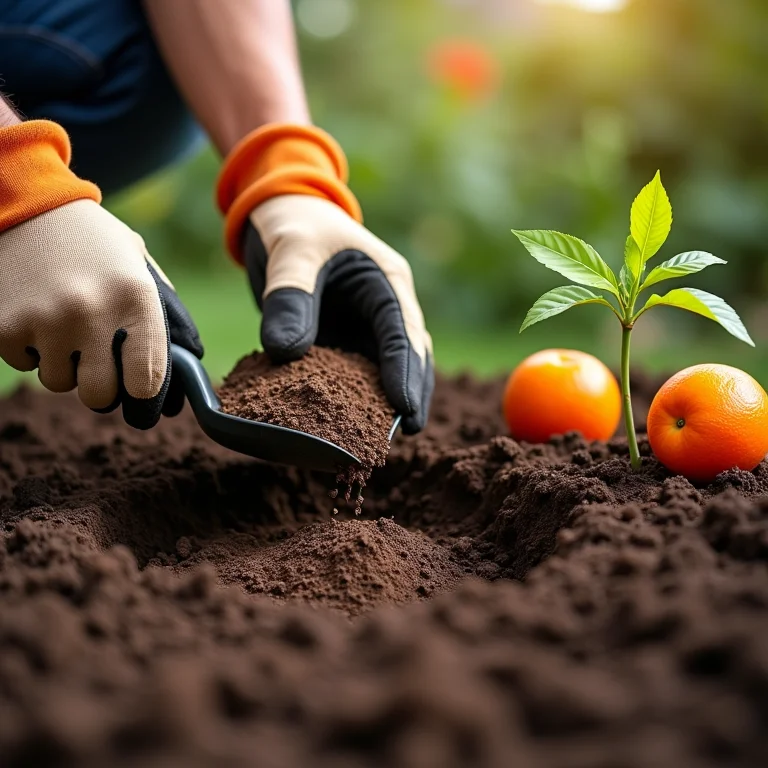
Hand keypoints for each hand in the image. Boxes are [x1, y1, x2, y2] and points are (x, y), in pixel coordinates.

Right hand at [0, 199, 202, 428]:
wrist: (27, 205)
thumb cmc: (95, 242)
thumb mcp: (139, 265)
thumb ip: (162, 313)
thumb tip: (186, 363)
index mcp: (135, 299)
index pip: (146, 380)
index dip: (144, 397)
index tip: (139, 397)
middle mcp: (91, 313)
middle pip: (99, 394)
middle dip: (99, 386)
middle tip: (96, 362)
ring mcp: (44, 321)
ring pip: (58, 381)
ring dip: (62, 363)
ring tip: (63, 324)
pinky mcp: (4, 326)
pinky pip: (23, 363)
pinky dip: (29, 348)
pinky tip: (36, 313)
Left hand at [244, 194, 432, 433]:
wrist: (282, 216)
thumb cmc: (294, 225)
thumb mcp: (291, 251)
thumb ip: (289, 297)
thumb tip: (285, 353)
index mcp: (387, 282)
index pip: (403, 332)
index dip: (406, 372)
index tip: (405, 410)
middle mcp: (385, 309)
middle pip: (408, 359)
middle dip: (409, 396)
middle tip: (403, 436)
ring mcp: (366, 328)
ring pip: (384, 372)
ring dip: (382, 404)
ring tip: (376, 441)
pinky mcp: (344, 341)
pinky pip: (351, 375)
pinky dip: (349, 399)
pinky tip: (340, 426)